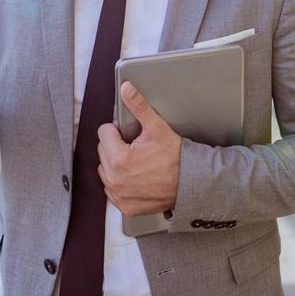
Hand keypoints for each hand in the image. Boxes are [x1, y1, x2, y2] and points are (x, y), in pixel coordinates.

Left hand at [97, 81, 180, 216]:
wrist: (191, 184)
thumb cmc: (177, 158)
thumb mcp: (157, 127)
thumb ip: (139, 106)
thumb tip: (126, 89)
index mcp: (119, 158)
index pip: (104, 133)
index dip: (118, 130)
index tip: (130, 135)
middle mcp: (115, 179)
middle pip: (103, 151)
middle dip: (116, 146)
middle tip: (136, 148)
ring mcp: (119, 195)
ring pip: (105, 170)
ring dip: (115, 164)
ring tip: (136, 162)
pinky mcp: (125, 206)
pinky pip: (112, 190)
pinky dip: (120, 183)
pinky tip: (135, 177)